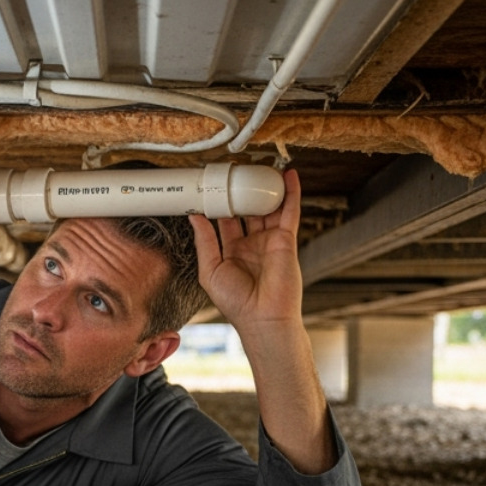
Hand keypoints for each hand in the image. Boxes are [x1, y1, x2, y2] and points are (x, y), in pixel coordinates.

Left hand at [188, 168, 304, 338]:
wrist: (263, 318)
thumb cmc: (237, 302)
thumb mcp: (210, 270)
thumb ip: (204, 241)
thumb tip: (194, 216)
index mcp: (232, 251)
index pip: (226, 220)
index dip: (220, 203)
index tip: (212, 186)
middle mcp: (252, 243)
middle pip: (247, 210)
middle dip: (242, 191)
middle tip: (235, 171)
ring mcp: (270, 240)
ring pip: (268, 208)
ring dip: (266, 188)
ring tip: (260, 167)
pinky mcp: (286, 240)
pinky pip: (289, 212)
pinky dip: (291, 193)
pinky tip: (289, 176)